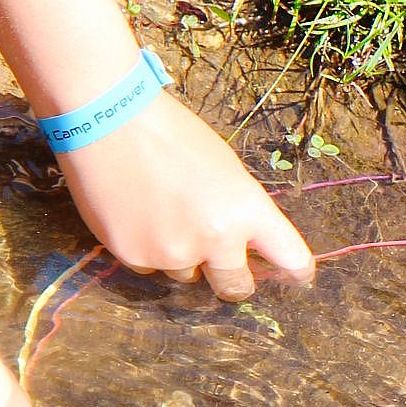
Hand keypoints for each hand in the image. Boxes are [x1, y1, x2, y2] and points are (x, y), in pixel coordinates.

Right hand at [54, 96, 313, 299]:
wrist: (108, 118)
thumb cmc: (172, 134)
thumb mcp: (225, 168)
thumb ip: (240, 210)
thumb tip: (247, 245)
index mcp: (247, 210)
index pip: (290, 258)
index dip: (296, 271)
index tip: (297, 278)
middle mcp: (216, 239)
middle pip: (236, 287)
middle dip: (234, 280)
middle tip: (226, 269)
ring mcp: (173, 253)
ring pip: (186, 275)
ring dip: (182, 256)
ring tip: (161, 213)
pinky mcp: (134, 257)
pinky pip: (150, 268)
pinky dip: (147, 250)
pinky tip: (135, 215)